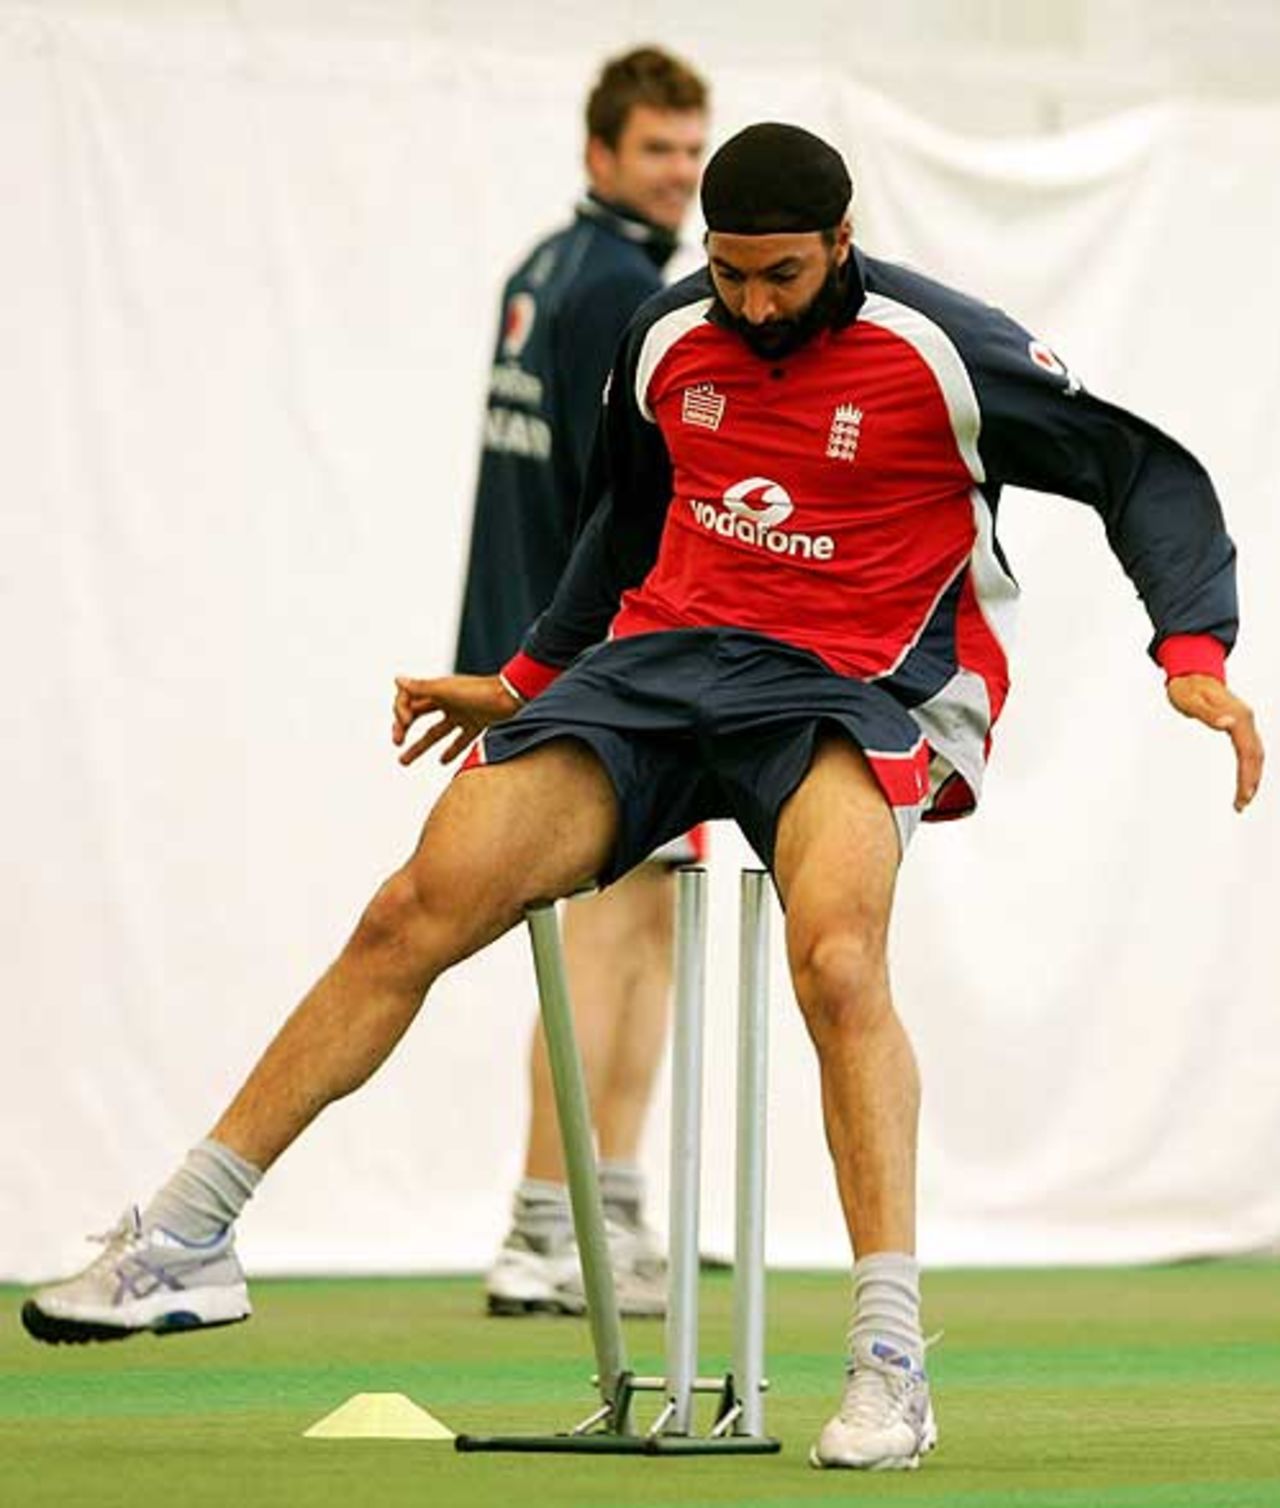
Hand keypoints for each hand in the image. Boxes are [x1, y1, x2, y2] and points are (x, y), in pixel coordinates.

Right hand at [392, 673, 519, 766]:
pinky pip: (460, 740)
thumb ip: (421, 687)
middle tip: (396, 744)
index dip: (400, 711)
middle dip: (403, 730)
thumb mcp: (447, 690)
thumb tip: (396, 679)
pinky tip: (443, 762)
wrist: (516, 697)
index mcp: (438, 690)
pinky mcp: (478, 725)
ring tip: (403, 761)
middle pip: (419, 717)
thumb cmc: (481, 692)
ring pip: (436, 732)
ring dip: (420, 746)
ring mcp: (463, 714)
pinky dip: (451, 751)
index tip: (404, 724)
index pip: (409, 699)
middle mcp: (448, 701)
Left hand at [1166, 673, 1263, 812]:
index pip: (1248, 752)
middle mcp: (1246, 718)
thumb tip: (1228, 724)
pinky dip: (1250, 766)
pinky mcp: (1240, 723)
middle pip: (1256, 756)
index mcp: (1239, 715)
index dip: (1247, 776)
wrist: (1191, 672)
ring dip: (1252, 777)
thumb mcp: (1191, 700)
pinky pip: (1249, 748)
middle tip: (1241, 805)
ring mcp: (1244, 720)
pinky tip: (1244, 779)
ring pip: (1256, 754)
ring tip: (1243, 799)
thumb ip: (1209, 713)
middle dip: (1251, 783)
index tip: (1242, 796)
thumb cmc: (1187, 687)